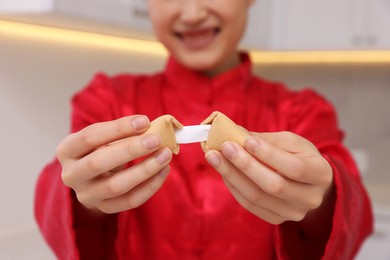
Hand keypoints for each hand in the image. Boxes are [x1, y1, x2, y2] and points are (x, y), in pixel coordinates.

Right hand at [56, 115, 171, 213]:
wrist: (91, 178)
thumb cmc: (101, 149)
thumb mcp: (104, 137)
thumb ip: (124, 131)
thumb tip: (155, 128)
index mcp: (67, 150)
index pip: (90, 137)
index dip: (118, 128)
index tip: (144, 121)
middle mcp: (71, 175)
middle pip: (98, 163)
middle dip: (131, 150)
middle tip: (157, 139)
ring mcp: (86, 195)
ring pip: (116, 186)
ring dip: (145, 169)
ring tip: (165, 155)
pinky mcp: (104, 208)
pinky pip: (130, 201)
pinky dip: (151, 186)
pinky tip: (164, 170)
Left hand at [205, 131, 332, 224]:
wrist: (310, 184)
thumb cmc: (300, 157)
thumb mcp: (292, 142)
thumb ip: (267, 139)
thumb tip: (236, 133)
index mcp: (320, 174)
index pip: (294, 167)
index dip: (268, 154)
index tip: (245, 139)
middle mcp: (310, 198)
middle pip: (273, 186)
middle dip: (245, 165)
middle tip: (224, 147)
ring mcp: (293, 212)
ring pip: (257, 197)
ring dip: (232, 175)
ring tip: (215, 157)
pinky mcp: (277, 219)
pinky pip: (250, 205)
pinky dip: (233, 186)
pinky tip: (224, 171)